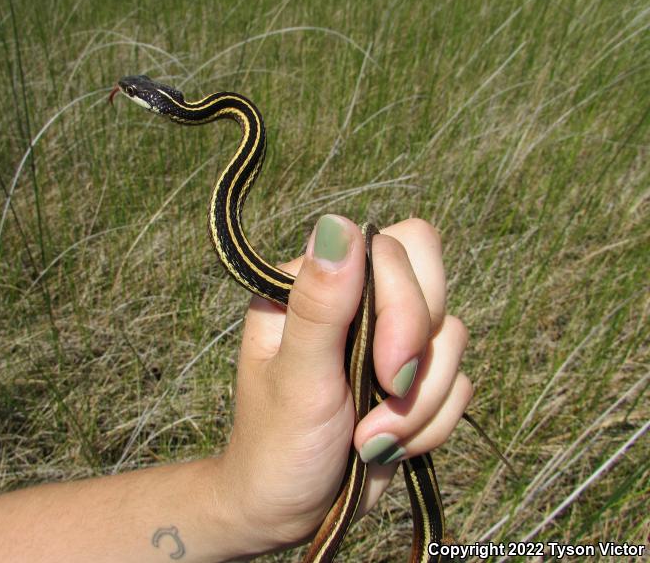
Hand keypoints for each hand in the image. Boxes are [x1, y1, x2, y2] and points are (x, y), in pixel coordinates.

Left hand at [217, 216, 471, 551]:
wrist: (291, 512)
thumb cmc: (277, 445)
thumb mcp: (297, 378)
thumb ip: (319, 305)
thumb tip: (337, 224)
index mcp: (315, 284)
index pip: (393, 249)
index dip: (406, 305)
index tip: (387, 371)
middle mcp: (355, 301)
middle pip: (434, 285)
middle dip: (417, 356)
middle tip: (384, 396)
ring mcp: (386, 338)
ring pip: (452, 339)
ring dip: (420, 404)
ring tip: (371, 438)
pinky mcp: (412, 378)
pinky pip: (459, 383)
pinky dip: (431, 424)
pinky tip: (386, 447)